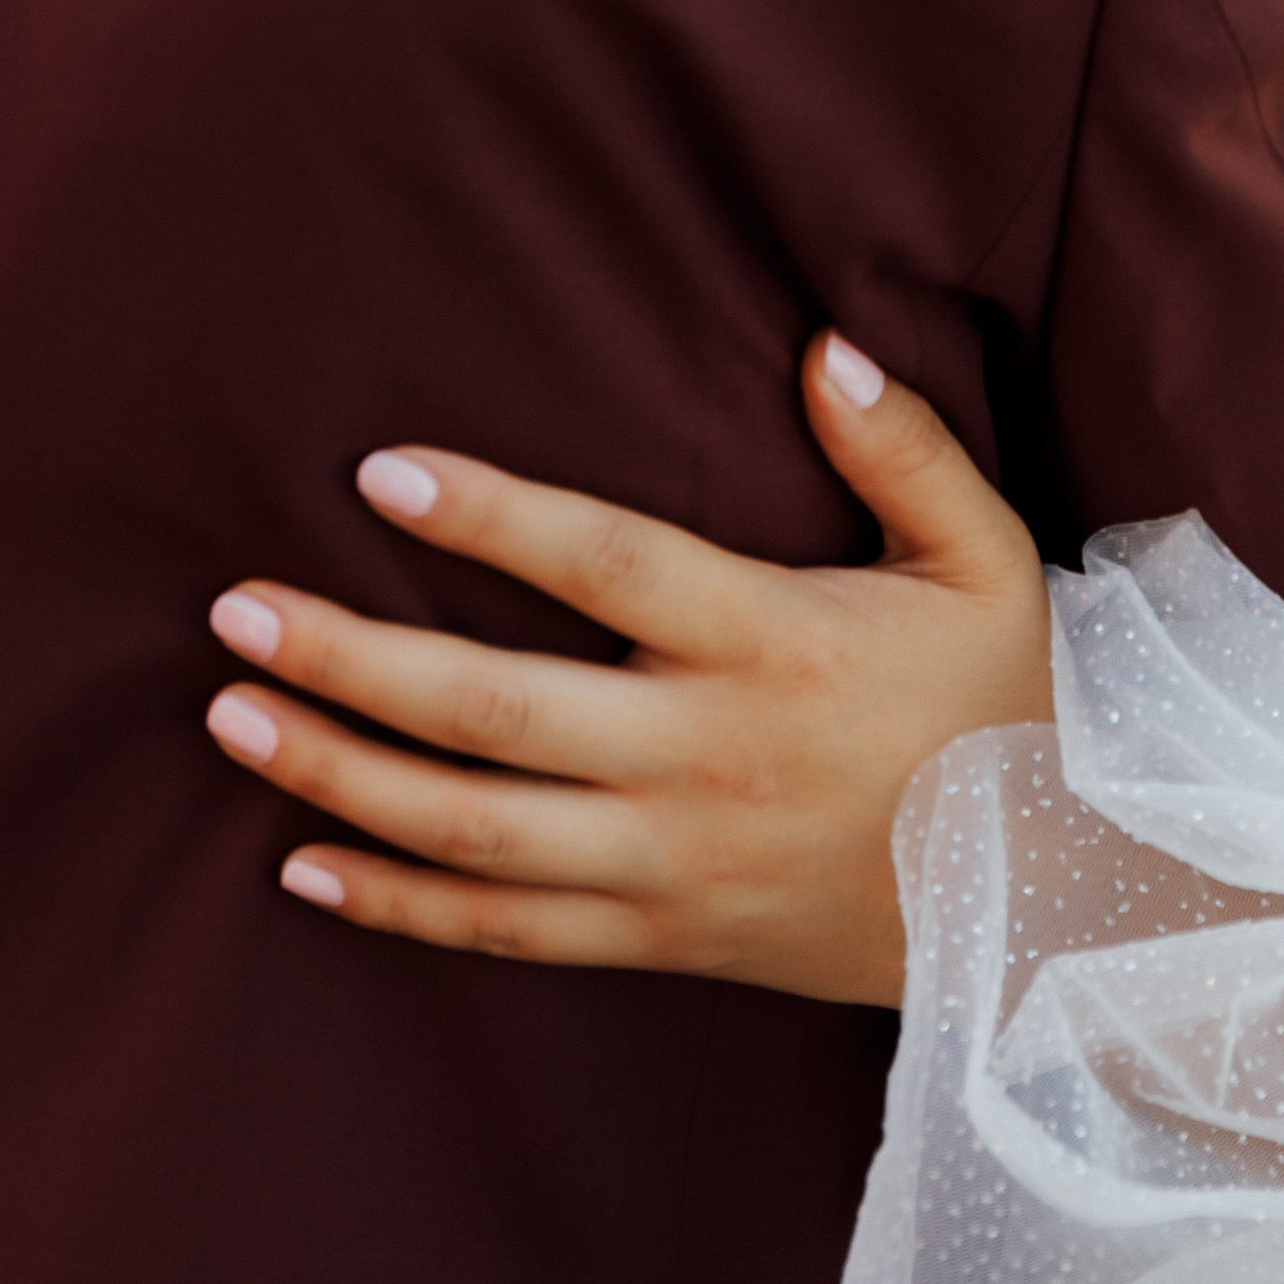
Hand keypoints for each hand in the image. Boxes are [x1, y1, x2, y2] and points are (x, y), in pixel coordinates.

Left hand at [201, 335, 1051, 1006]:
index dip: (493, 517)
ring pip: (473, 829)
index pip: (608, 566)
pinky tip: (301, 863)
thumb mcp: (988, 558)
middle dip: (350, 659)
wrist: (1054, 907)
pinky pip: (507, 933)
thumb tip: (828, 343)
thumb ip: (907, 448)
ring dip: (339, 774)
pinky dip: (397, 907)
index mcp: (778, 642)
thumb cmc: (1004, 703)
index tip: (378, 473)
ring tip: (230, 717)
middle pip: (494, 711)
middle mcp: (708, 757)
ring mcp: (677, 861)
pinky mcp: (666, 939)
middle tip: (233, 612)